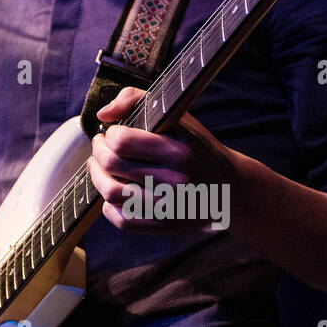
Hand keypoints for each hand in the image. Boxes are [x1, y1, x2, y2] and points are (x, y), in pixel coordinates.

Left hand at [86, 86, 236, 232]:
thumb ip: (138, 99)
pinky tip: (113, 194)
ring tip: (100, 168)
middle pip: (113, 166)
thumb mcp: (178, 116)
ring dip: (97, 178)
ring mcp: (170, 207)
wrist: (229, 187)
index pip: (122, 141)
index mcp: (179, 151)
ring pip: (112, 194)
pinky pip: (123, 220)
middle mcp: (175, 181)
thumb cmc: (196, 147)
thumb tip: (102, 114)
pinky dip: (109, 207)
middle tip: (100, 148)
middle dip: (97, 153)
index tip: (111, 133)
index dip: (109, 135)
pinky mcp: (166, 226)